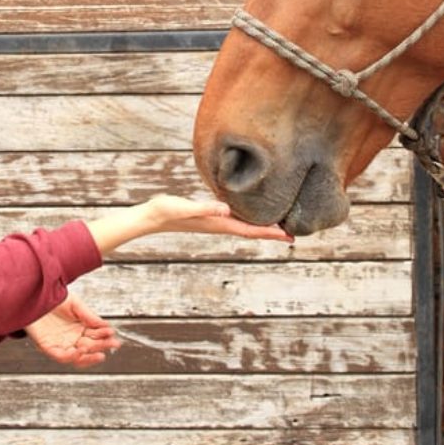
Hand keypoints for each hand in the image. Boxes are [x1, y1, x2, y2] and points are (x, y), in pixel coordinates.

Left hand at [25, 295, 120, 368]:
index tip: (113, 333)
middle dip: (102, 346)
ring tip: (100, 353)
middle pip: (89, 346)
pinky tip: (80, 352)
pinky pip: (60, 356)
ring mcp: (60, 343)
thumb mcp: (75, 304)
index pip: (95, 335)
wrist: (33, 295)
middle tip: (113, 344)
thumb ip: (89, 315)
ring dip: (89, 357)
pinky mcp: (47, 347)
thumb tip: (106, 325)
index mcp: (79, 327)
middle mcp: (71, 338)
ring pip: (76, 356)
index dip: (104, 335)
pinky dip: (70, 357)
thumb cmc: (53, 298)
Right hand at [142, 195, 294, 241]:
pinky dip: (247, 220)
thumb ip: (205, 208)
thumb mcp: (185, 208)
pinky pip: (234, 220)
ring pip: (244, 227)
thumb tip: (227, 210)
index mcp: (218, 223)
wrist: (151, 217)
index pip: (250, 230)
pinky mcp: (209, 217)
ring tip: (277, 227)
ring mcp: (214, 222)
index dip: (270, 233)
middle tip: (292, 235)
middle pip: (251, 231)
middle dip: (271, 233)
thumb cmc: (166, 211)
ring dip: (261, 228)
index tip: (289, 236)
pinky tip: (249, 215)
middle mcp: (219, 225)